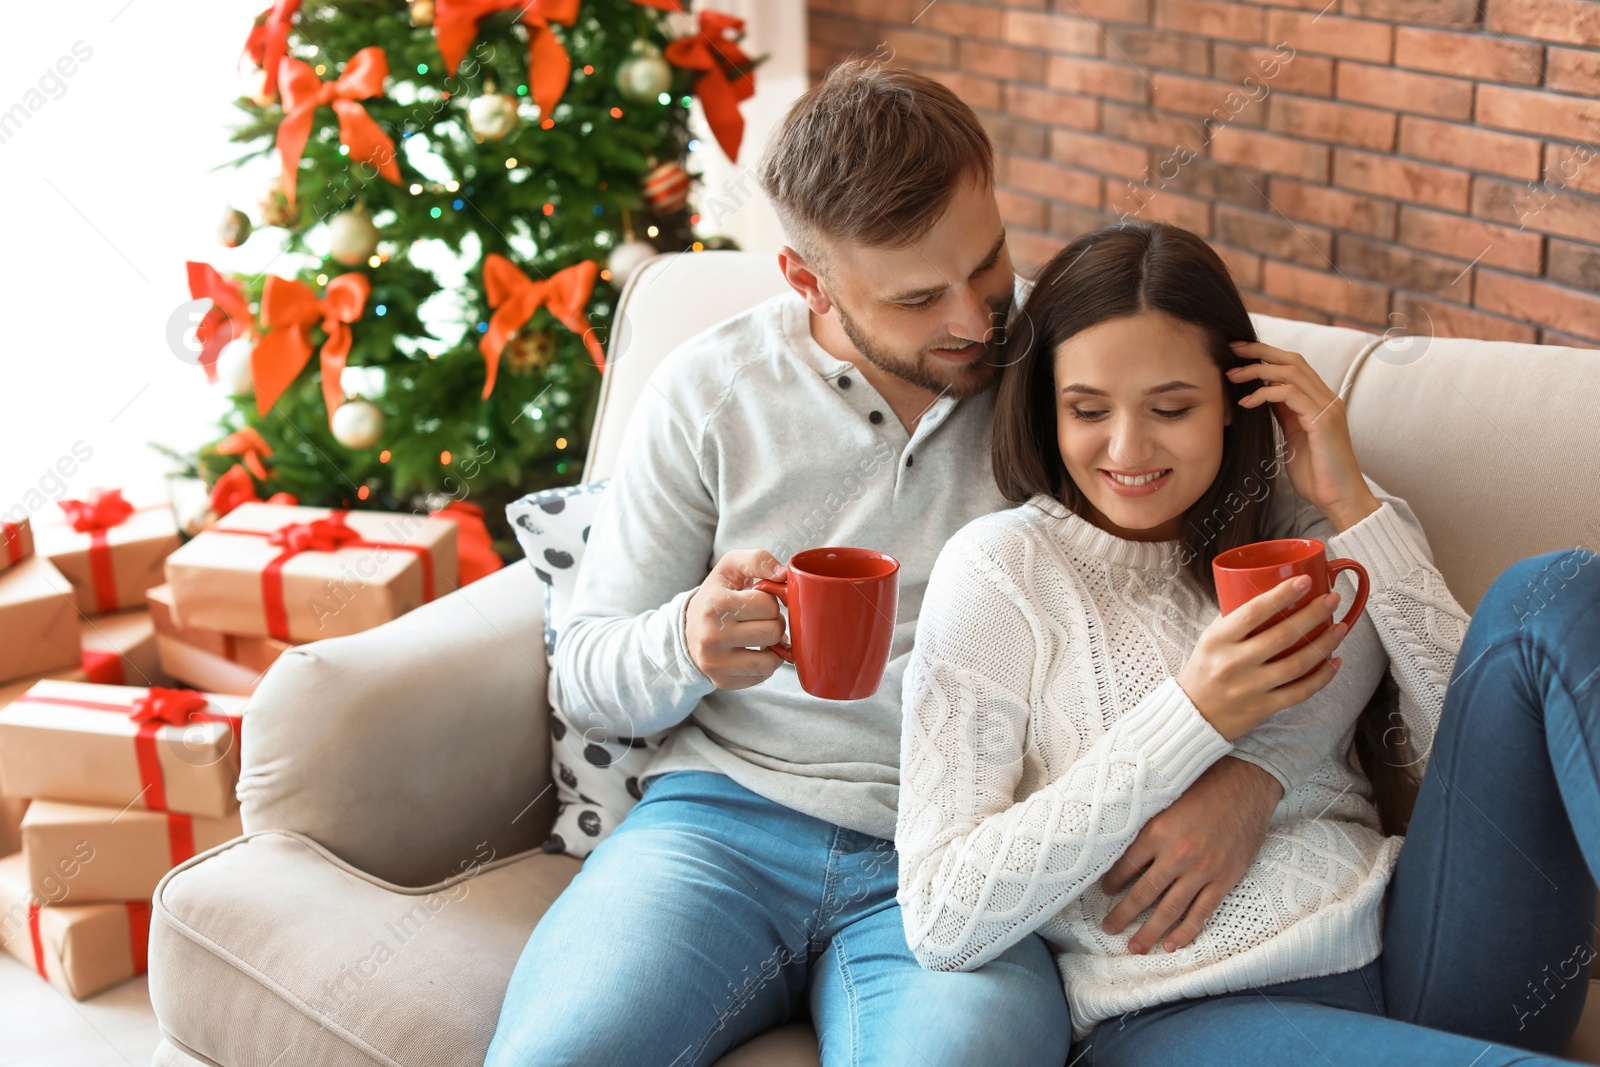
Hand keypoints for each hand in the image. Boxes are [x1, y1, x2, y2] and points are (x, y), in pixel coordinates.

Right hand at [685, 550, 787, 689]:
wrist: (688, 630)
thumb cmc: (716, 595)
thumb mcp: (730, 568)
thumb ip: (758, 560)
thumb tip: (783, 574)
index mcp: (716, 604)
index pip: (769, 605)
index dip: (769, 601)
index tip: (756, 602)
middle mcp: (712, 636)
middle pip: (773, 632)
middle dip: (773, 623)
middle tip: (759, 620)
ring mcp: (716, 663)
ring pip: (771, 661)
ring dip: (773, 647)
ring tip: (759, 637)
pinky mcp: (722, 681)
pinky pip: (762, 677)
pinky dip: (763, 664)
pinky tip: (751, 652)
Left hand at [1100, 757, 1280, 953]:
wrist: (1246, 782)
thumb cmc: (1203, 784)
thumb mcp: (1165, 798)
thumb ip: (1146, 824)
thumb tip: (1119, 843)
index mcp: (1157, 831)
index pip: (1126, 865)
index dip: (1112, 882)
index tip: (1103, 891)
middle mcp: (1177, 854)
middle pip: (1144, 893)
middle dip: (1123, 915)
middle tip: (1109, 928)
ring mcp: (1203, 869)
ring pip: (1170, 909)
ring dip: (1150, 931)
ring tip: (1135, 947)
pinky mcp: (1225, 878)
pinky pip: (1202, 911)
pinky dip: (1186, 930)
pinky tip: (1172, 945)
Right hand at [1177, 574, 1347, 740]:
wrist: (1193, 714)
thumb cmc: (1205, 669)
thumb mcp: (1210, 639)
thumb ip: (1236, 620)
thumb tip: (1271, 594)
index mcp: (1218, 640)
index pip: (1253, 612)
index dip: (1281, 595)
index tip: (1304, 581)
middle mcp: (1234, 663)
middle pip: (1282, 636)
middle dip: (1313, 614)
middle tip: (1332, 599)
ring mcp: (1250, 687)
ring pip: (1297, 664)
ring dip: (1324, 644)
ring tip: (1341, 627)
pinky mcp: (1263, 707)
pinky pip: (1300, 692)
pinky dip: (1322, 677)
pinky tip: (1334, 662)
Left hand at [1226, 340, 1380, 531]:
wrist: (1340, 499)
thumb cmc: (1316, 474)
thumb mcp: (1293, 438)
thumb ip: (1284, 415)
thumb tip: (1261, 396)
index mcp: (1319, 402)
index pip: (1293, 366)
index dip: (1266, 356)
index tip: (1238, 354)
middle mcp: (1327, 399)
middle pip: (1293, 360)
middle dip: (1260, 351)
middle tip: (1231, 349)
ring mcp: (1328, 408)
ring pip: (1291, 373)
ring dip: (1257, 370)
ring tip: (1232, 376)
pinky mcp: (1323, 421)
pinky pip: (1291, 395)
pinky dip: (1265, 394)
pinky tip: (1246, 403)